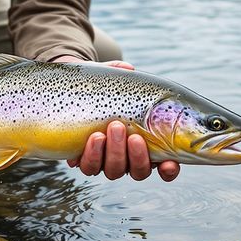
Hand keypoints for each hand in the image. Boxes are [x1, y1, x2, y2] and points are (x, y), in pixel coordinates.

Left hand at [54, 57, 179, 181]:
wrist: (70, 90)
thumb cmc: (100, 88)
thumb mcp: (112, 79)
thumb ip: (120, 73)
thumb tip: (127, 69)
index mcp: (145, 144)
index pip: (163, 167)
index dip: (169, 170)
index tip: (170, 163)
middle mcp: (127, 158)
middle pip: (138, 171)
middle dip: (138, 156)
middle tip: (133, 135)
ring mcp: (105, 161)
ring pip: (115, 171)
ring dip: (116, 153)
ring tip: (113, 127)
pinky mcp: (84, 159)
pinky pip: (88, 167)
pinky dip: (92, 155)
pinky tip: (94, 138)